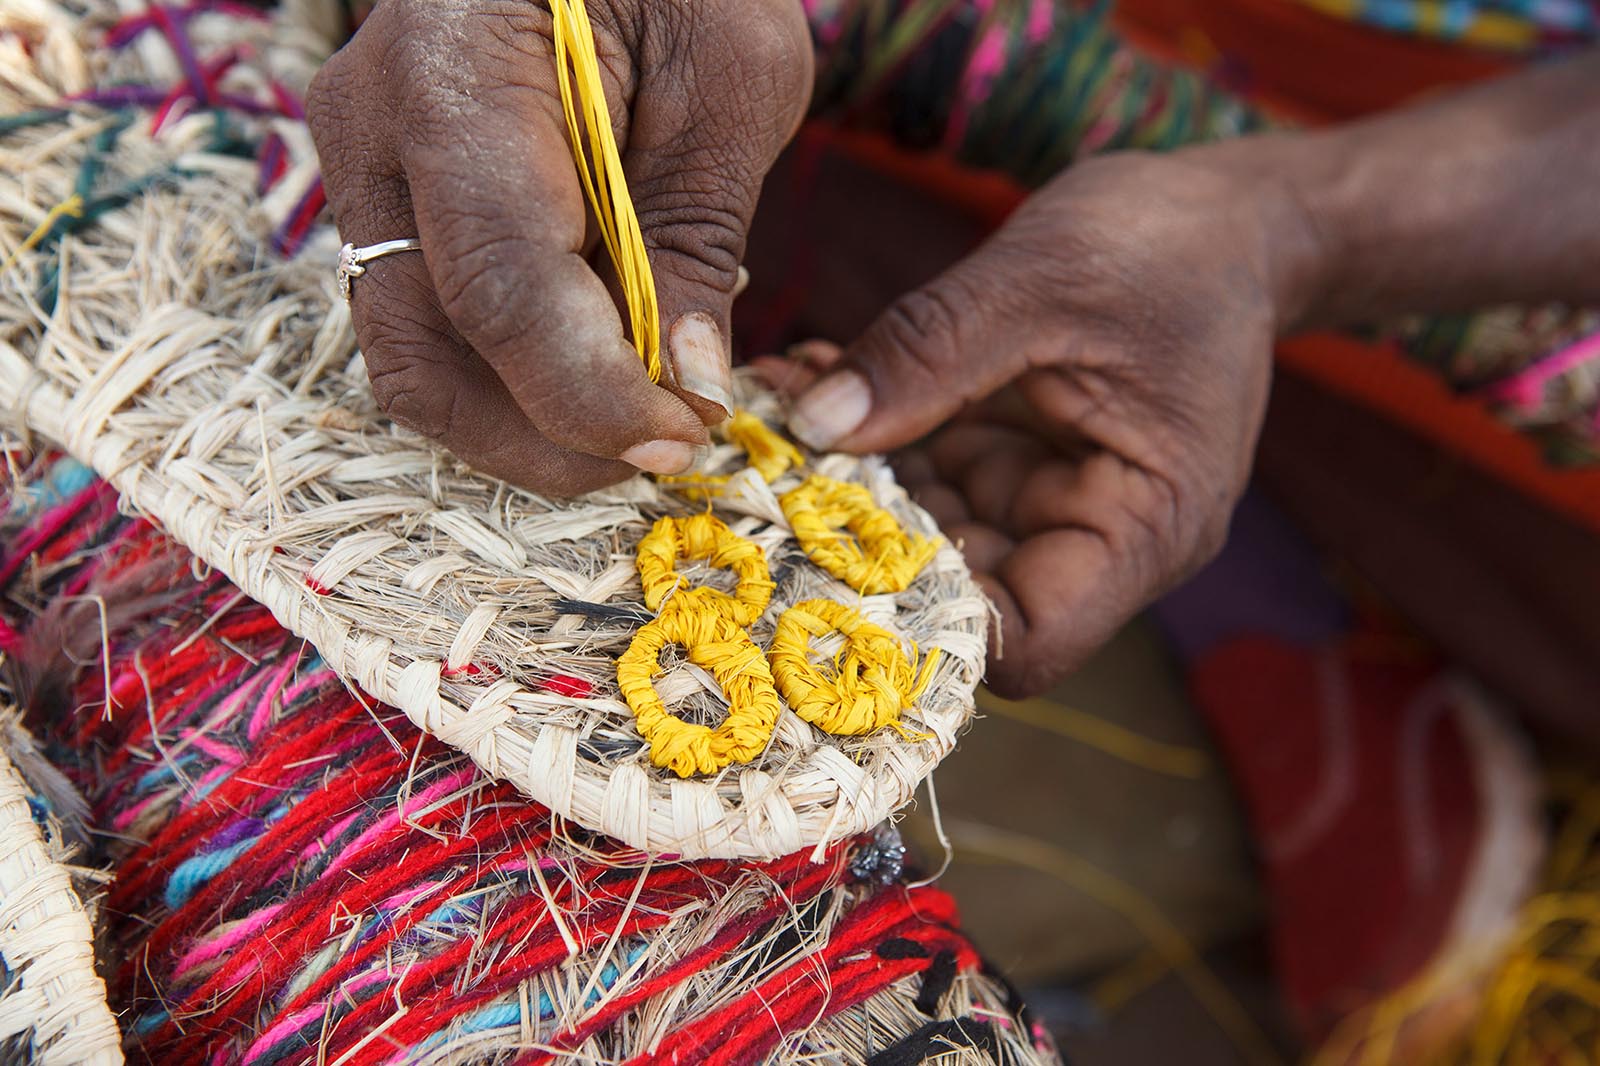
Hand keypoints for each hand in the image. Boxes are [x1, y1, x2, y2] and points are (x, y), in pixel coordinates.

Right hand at [308, 0, 811, 493]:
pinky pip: (436, 332)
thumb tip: (688, 383)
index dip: (590, 394)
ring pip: (419, 363)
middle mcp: (376, 135)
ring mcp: (366, 177)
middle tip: (667, 447)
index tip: (685, 435)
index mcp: (454, 76)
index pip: (500, 286)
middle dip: (551, 438)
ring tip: (645, 412)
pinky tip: (606, 361)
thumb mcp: (732, 76)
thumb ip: (697, 235)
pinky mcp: (392, 211)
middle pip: (426, 357)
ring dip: (533, 423)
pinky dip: (520, 379)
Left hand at [757, 151, 1314, 696]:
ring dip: (845, 478)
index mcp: (1143, 525)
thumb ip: (928, 353)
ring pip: (923, 531)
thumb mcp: (1044, 280)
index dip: (928, 624)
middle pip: (958, 592)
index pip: (1028, 639)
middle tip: (759, 480)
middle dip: (859, 541)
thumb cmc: (1171, 245)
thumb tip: (813, 427)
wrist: (1226, 217)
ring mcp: (1045, 499)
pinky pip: (924, 470)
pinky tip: (809, 377)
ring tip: (770, 408)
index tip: (824, 560)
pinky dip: (867, 430)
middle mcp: (1092, 533)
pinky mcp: (1011, 458)